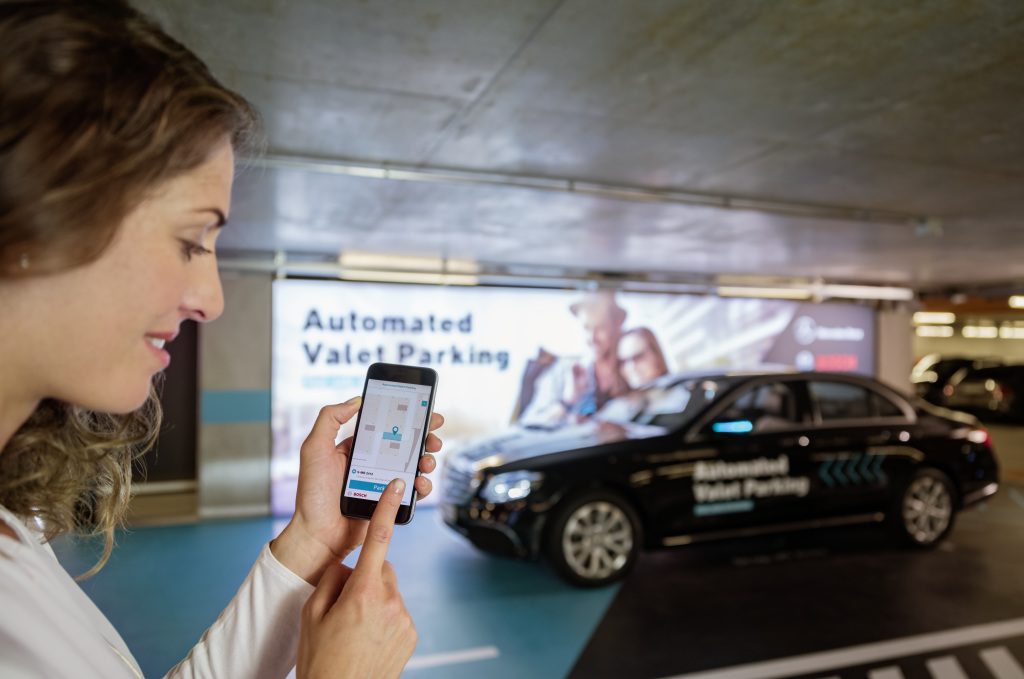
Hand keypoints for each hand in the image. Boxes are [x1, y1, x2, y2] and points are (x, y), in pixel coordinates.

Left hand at [272, 396, 444, 583]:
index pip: (387, 426)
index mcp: (358, 448)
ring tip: (426, 461)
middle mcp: (373, 463)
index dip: (408, 418)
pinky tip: (420, 482)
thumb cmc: (312, 494)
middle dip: (425, 438)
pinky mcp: (390, 503)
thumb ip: (329, 419)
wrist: (318, 535)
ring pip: (414, 466)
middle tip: (433, 437)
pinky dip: (423, 485)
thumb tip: (356, 400)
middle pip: (407, 444)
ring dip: (427, 460)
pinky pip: (412, 491)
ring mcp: (383, 483)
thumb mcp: (314, 449)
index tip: (425, 410)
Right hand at [297, 479, 415, 678]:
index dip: (386, 509)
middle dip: (364, 577)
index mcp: (362, 593)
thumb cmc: (321, 660)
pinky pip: (396, 612)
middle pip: (380, 569)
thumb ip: (330, 580)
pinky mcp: (411, 634)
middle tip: (344, 604)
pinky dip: (383, 617)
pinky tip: (367, 637)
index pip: (377, 540)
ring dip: (374, 600)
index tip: (396, 487)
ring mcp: (403, 619)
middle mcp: (389, 602)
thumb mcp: (311, 615)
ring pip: (388, 592)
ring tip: (353, 628)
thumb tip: (347, 566)